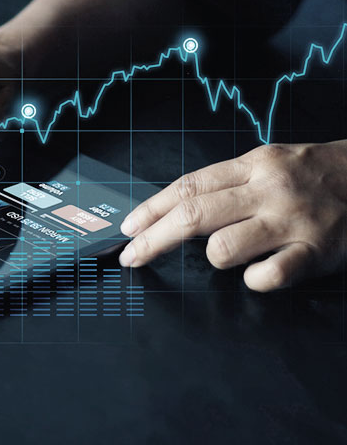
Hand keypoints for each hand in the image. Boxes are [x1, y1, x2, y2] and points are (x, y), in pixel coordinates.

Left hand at [118, 141, 346, 290]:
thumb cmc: (314, 176)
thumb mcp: (269, 163)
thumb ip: (226, 184)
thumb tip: (172, 210)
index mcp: (253, 165)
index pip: (187, 188)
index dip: (150, 210)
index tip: (129, 229)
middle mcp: (268, 190)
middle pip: (193, 217)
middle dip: (153, 240)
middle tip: (132, 256)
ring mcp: (291, 221)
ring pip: (223, 249)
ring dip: (214, 258)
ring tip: (229, 254)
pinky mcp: (316, 252)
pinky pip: (268, 276)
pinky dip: (254, 281)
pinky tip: (259, 273)